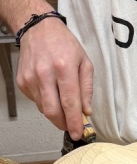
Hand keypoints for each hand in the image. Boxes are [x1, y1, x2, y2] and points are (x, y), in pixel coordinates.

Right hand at [16, 17, 93, 139]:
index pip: (70, 102)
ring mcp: (31, 78)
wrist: (39, 30)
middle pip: (53, 111)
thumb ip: (87, 88)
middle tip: (71, 127)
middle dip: (63, 124)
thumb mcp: (84, 61)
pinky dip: (46, 102)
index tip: (78, 133)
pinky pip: (36, 101)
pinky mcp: (22, 81)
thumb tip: (86, 111)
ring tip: (63, 104)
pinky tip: (51, 90)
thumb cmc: (64, 44)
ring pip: (43, 108)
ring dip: (55, 113)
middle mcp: (45, 73)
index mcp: (64, 67)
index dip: (74, 121)